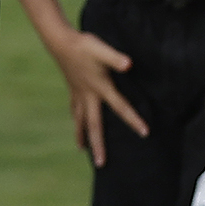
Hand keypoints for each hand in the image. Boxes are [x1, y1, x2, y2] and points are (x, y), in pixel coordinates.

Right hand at [40, 24, 148, 167]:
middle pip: (94, 125)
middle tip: (101, 164)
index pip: (120, 107)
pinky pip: (75, 110)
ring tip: (82, 150)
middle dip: (98, 145)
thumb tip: (129, 65)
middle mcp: (88, 96)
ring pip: (81, 120)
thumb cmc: (83, 45)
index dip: (133, 120)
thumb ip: (116, 59)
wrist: (60, 41)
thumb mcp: (102, 50)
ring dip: (82, 136)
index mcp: (100, 88)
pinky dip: (76, 120)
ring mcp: (78, 94)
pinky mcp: (73, 89)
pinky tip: (77, 123)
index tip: (144, 133)